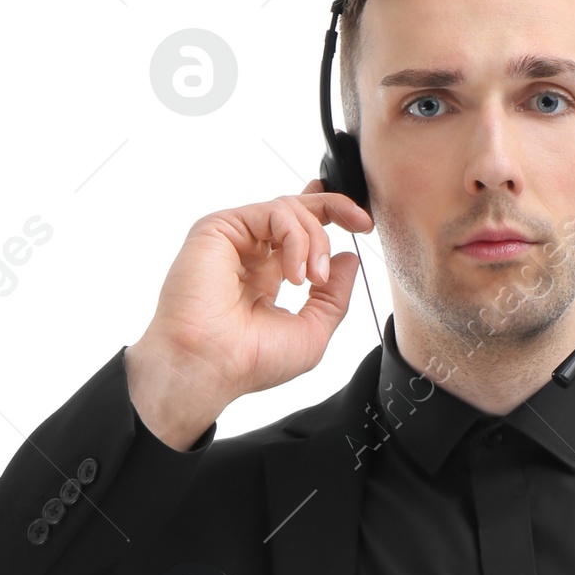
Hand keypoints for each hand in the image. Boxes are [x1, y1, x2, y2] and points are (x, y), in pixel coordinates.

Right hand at [125, 181, 372, 448]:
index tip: (364, 225)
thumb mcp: (313, 332)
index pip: (300, 231)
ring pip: (290, 209)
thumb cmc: (250, 361)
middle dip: (336, 207)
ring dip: (316, 241)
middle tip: (362, 224)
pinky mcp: (219, 228)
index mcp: (267, 275)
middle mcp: (250, 253)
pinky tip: (296, 275)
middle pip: (298, 207)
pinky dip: (297, 238)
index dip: (332, 216)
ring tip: (313, 280)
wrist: (210, 367)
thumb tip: (349, 258)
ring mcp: (234, 239)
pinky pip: (274, 212)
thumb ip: (334, 296)